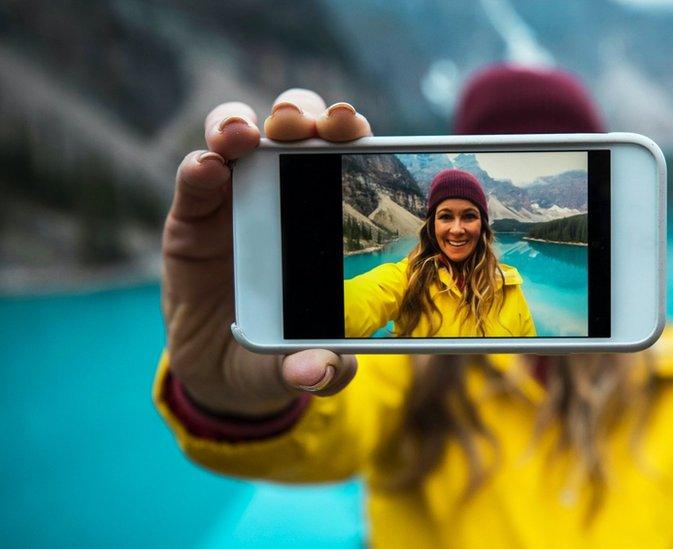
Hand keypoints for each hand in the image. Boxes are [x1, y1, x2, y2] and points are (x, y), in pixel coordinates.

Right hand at [163, 89, 369, 416]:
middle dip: (303, 115)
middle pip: (291, 132)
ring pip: (237, 138)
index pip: (340, 158)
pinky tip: (208, 167)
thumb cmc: (281, 351)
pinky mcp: (190, 217)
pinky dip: (199, 166)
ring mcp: (233, 200)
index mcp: (325, 216)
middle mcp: (280, 195)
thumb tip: (320, 372)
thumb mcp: (307, 365)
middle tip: (314, 126)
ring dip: (242, 125)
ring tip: (248, 136)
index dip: (348, 135)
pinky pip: (193, 180)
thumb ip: (322, 368)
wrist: (223, 371)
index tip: (357, 130)